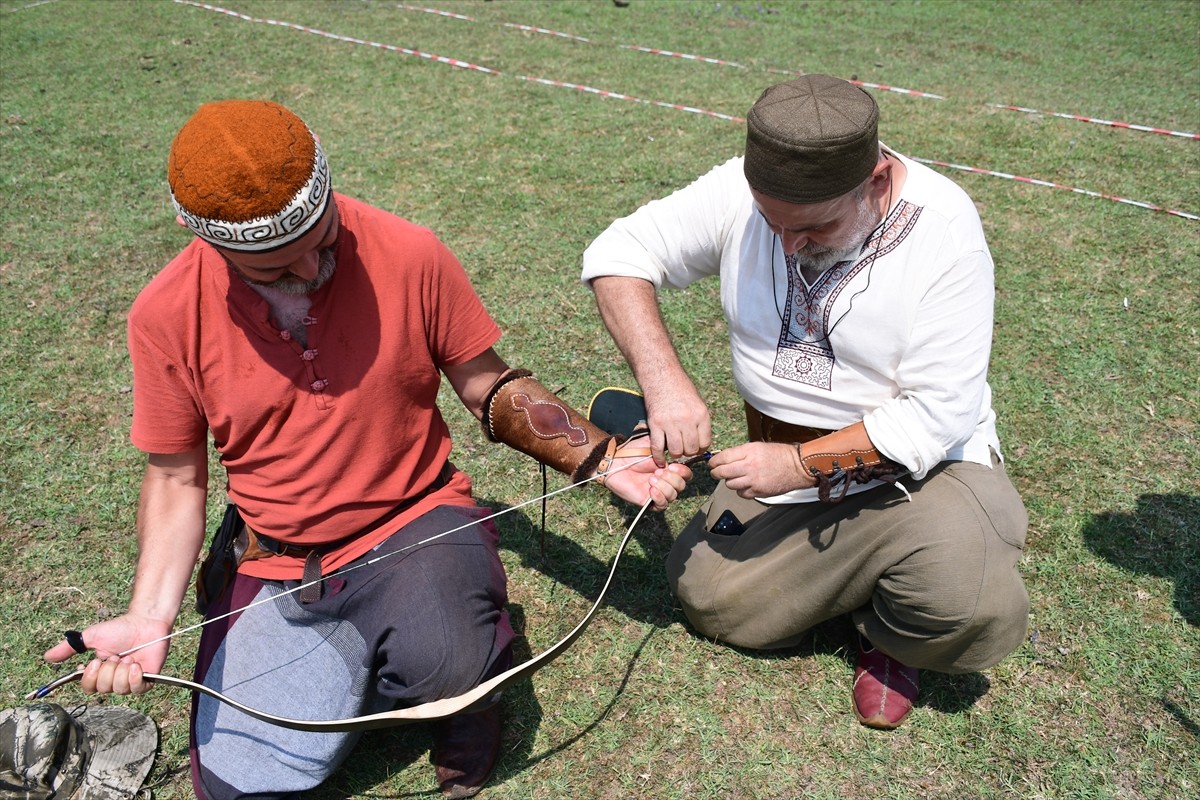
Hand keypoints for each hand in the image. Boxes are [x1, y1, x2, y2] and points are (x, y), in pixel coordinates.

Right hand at [44, 614, 172, 695]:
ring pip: (118, 689)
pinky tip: (136, 664)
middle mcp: (114, 679)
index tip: (93, 662)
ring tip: (128, 657)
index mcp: (100, 672)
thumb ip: (69, 648)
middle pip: (102, 688)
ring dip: (121, 670)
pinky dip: (133, 676)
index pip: (88, 687)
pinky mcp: (147, 681)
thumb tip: (47, 657)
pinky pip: (136, 689)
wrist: (145, 623)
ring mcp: (130, 681)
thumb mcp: (91, 637)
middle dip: (108, 670)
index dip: (90, 677)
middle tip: (116, 656)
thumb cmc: (120, 629)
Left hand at [600, 439, 692, 510]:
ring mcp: (657, 492)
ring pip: (673, 496)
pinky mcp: (647, 502)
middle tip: (656, 472)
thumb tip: (678, 448)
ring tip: (651, 479)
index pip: (686, 475)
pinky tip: (650, 490)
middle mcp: (665, 482)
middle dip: (672, 479)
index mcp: (668, 469)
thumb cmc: (632, 452)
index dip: (683, 472)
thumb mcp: (652, 444)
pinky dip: (660, 498)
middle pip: (682, 486)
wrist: (615, 462)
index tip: (672, 466)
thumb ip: (666, 447)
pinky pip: (662, 506)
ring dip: (664, 487)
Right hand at [643, 383, 711, 466]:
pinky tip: (660, 460)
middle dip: (688, 451)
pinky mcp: (655, 424)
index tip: (696, 447)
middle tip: (683, 447)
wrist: (662, 377)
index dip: (701, 449)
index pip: (705, 443)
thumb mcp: (698, 404)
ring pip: (676, 451)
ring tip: (673, 448)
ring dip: (675, 453)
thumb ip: (700, 423)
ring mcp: (670, 423)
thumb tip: (701, 444)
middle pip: (691, 449)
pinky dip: (659, 457)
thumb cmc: (681, 389)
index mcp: (701, 415)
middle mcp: (687, 420)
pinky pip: (658, 447)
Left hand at [708, 442, 815, 498]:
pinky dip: (741, 490)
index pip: (723, 457)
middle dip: (716, 473)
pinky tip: (745, 485)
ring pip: (730, 484)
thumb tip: (723, 458)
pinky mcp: (758, 492)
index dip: (713, 461)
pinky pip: (741, 493)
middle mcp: (749, 466)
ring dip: (729, 481)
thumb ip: (740, 453)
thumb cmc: (778, 455)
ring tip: (735, 477)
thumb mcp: (757, 446)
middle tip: (715, 472)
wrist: (797, 467)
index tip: (711, 463)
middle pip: (723, 472)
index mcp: (749, 452)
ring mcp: (753, 480)